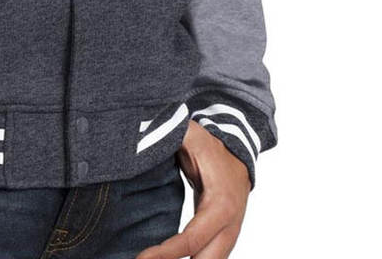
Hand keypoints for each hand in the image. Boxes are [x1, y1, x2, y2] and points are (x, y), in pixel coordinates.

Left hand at [136, 120, 249, 258]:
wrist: (238, 154)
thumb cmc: (211, 146)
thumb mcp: (191, 136)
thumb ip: (171, 135)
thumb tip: (144, 137)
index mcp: (220, 205)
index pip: (191, 240)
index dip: (165, 253)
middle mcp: (229, 227)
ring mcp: (229, 235)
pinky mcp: (223, 238)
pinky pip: (208, 258)